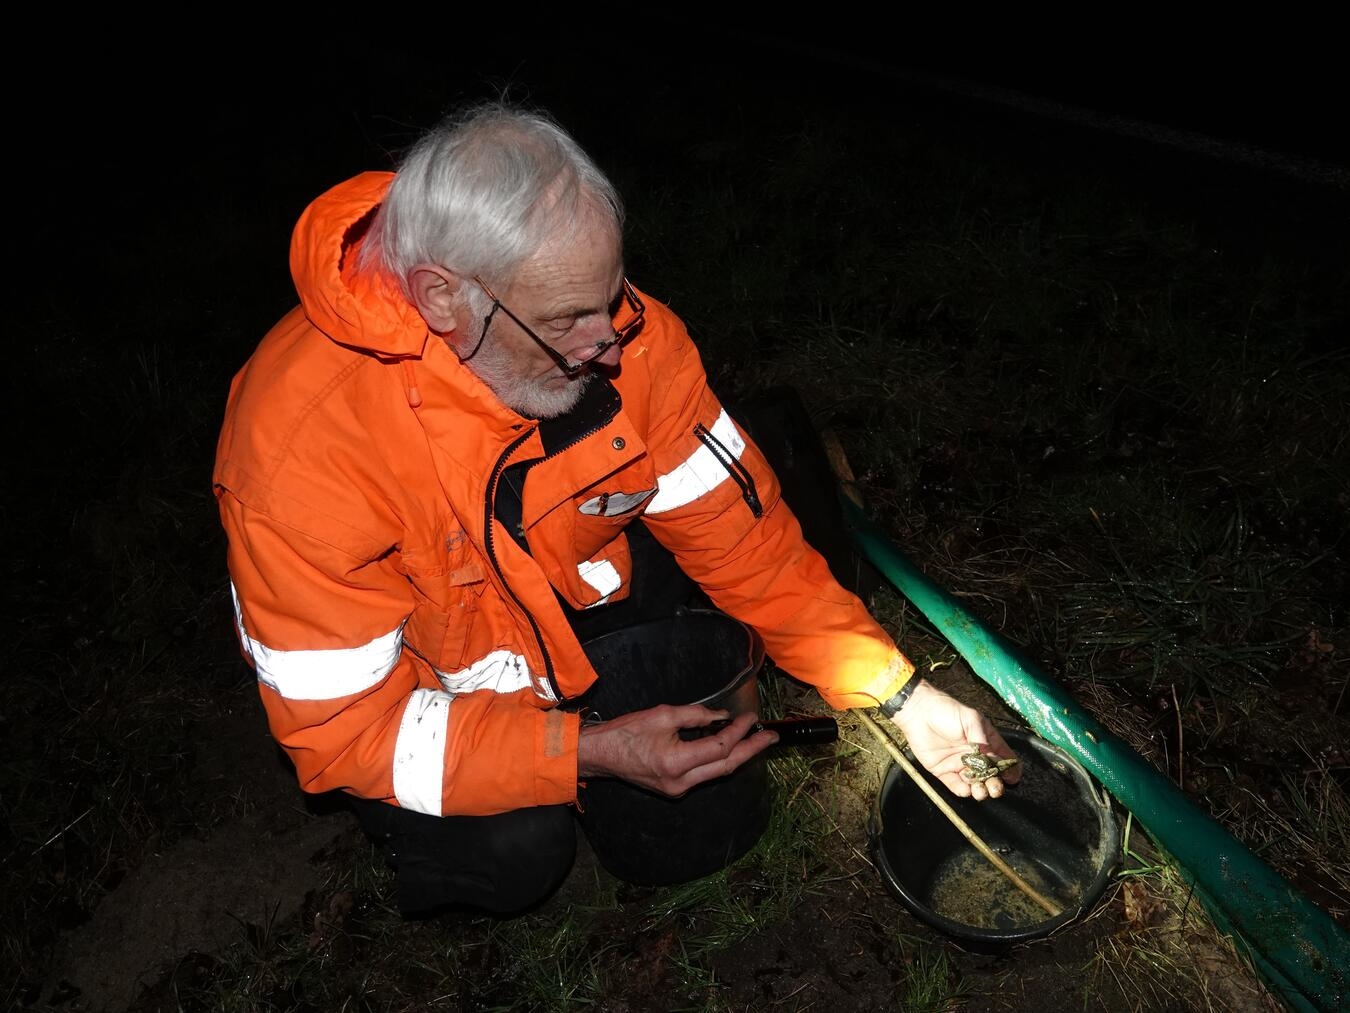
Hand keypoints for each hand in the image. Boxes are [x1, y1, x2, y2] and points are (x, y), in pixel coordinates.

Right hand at [578, 704, 776, 796]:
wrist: (600, 755)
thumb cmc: (626, 732)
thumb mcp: (662, 715)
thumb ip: (696, 715)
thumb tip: (722, 716)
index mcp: (676, 762)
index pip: (719, 747)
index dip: (738, 731)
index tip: (749, 716)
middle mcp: (680, 782)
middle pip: (726, 767)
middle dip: (751, 751)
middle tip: (771, 737)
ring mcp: (678, 790)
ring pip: (717, 774)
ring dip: (738, 756)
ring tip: (756, 741)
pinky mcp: (674, 790)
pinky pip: (704, 775)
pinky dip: (719, 761)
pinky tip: (729, 748)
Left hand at [891, 679, 1020, 800]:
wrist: (918, 712)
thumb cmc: (946, 710)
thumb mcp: (970, 719)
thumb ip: (982, 738)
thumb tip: (993, 758)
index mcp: (985, 741)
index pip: (1003, 759)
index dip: (1010, 769)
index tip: (1012, 777)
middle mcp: (974, 756)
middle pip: (991, 775)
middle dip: (995, 784)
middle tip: (995, 787)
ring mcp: (959, 764)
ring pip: (974, 783)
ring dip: (980, 790)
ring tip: (981, 790)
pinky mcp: (943, 771)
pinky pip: (955, 785)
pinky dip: (962, 790)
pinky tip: (966, 789)